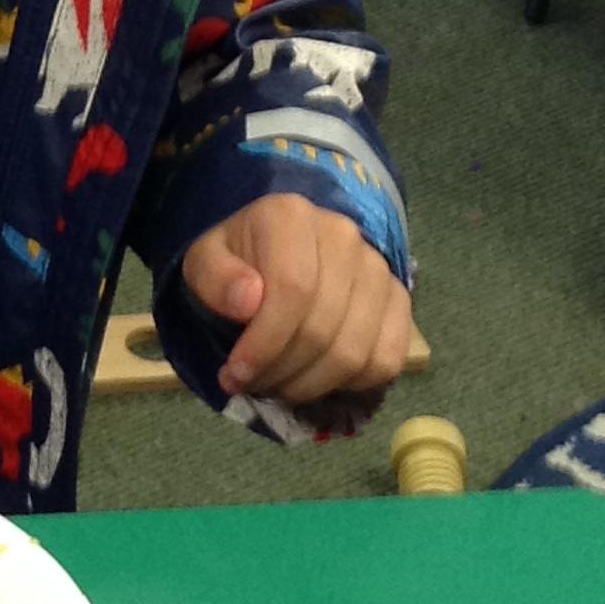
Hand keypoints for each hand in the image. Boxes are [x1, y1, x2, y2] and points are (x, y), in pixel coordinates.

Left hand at [181, 193, 411, 404]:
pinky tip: (317, 379)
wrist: (274, 249)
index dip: (265, 343)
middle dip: (282, 372)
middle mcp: (344, 236)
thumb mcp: (205, 261)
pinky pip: (387, 359)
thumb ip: (215, 277)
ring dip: (312, 385)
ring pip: (355, 352)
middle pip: (322, 328)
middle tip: (253, 385)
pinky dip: (351, 384)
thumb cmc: (237, 260)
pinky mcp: (399, 299)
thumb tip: (248, 303)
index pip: (292, 289)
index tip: (237, 374)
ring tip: (279, 386)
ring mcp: (378, 268)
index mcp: (291, 217)